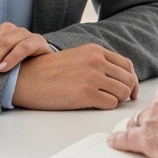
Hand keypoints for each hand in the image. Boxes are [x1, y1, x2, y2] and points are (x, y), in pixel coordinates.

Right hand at [12, 43, 140, 109]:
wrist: (26, 78)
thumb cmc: (48, 72)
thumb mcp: (76, 58)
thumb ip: (96, 63)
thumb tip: (117, 79)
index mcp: (95, 50)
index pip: (126, 65)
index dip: (131, 80)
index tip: (130, 90)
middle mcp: (97, 60)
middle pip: (128, 80)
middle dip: (126, 92)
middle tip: (119, 100)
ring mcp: (93, 76)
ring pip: (123, 92)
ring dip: (116, 100)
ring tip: (102, 101)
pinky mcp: (87, 93)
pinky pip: (111, 103)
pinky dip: (106, 106)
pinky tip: (93, 105)